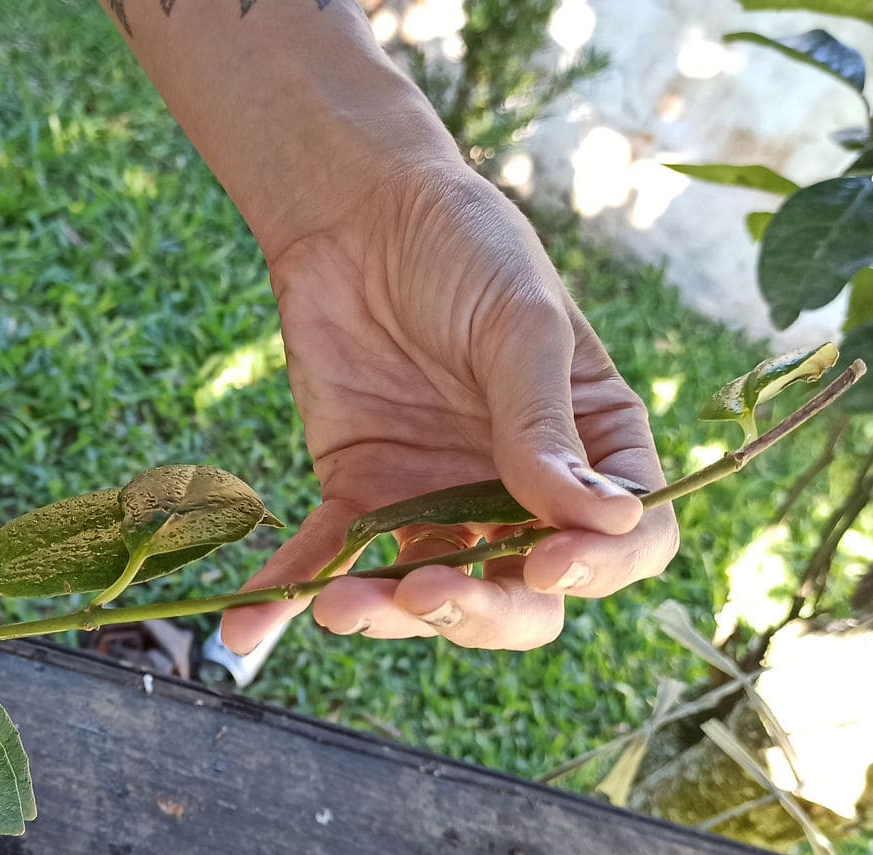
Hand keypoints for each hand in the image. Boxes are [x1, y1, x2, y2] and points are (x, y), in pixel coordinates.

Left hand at [219, 161, 677, 653]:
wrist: (357, 208)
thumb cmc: (465, 247)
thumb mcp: (519, 324)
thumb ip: (545, 423)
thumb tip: (603, 518)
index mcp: (592, 447)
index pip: (625, 540)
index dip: (598, 569)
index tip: (547, 562)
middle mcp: (522, 491)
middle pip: (525, 596)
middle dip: (481, 611)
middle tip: (428, 590)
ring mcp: (439, 500)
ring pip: (428, 592)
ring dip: (387, 614)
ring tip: (340, 605)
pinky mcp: (359, 493)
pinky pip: (328, 558)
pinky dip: (289, 594)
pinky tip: (247, 629)